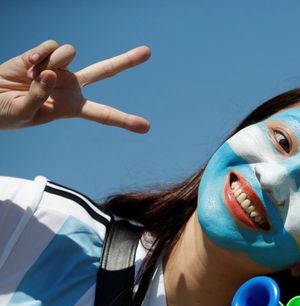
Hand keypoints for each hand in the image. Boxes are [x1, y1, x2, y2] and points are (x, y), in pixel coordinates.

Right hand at [0, 40, 149, 132]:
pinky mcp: (43, 55)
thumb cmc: (6, 113)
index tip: (146, 127)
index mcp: (72, 107)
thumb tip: (50, 73)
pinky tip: (27, 66)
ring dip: (51, 62)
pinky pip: (51, 46)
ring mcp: (57, 68)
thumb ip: (40, 97)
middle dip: (126, 61)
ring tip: (31, 76)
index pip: (103, 114)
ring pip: (70, 53)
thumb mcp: (25, 114)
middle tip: (148, 51)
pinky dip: (38, 55)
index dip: (124, 120)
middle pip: (104, 70)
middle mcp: (70, 85)